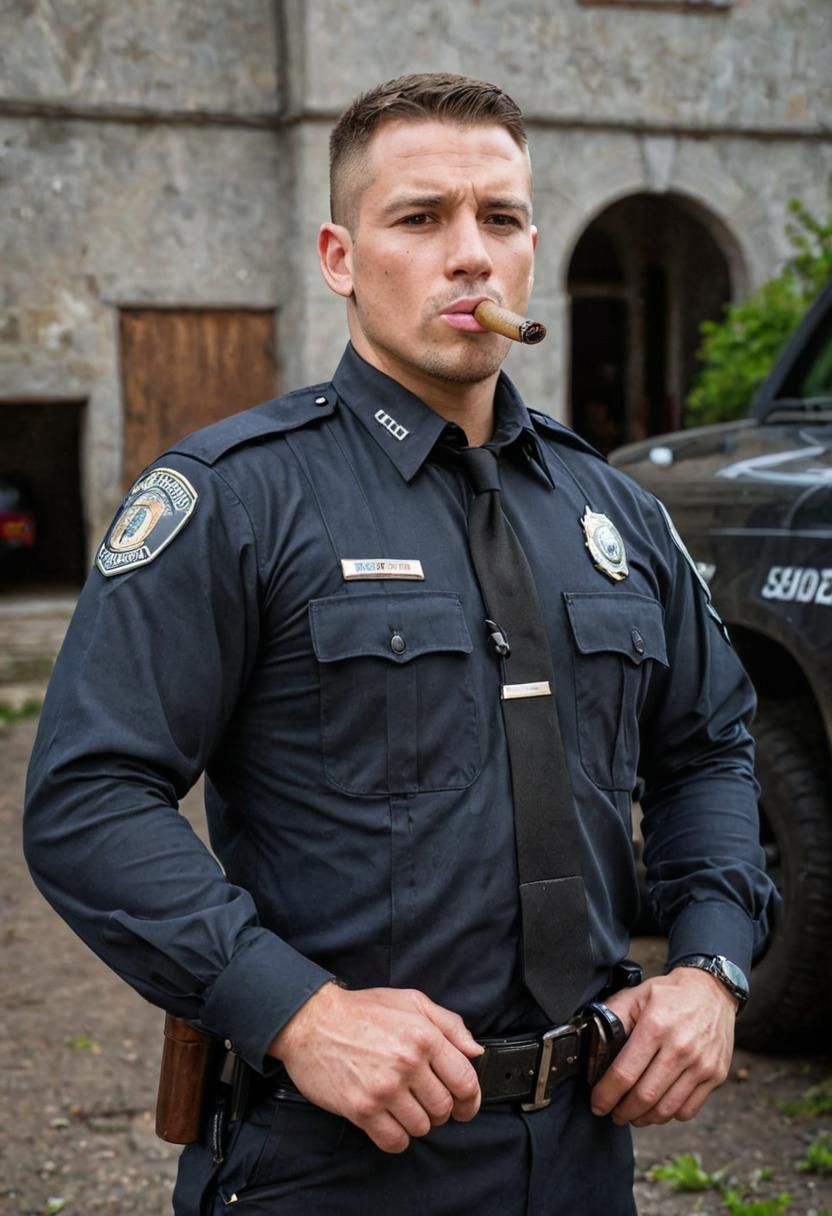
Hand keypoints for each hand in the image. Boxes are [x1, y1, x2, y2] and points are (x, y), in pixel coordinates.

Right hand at [268, 983, 483, 1152]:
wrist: (312, 1021)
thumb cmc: (362, 1011)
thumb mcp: (411, 1001)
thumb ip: (450, 1024)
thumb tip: (475, 1052)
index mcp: (424, 1036)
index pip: (465, 1081)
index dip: (470, 1099)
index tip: (465, 1104)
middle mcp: (407, 1063)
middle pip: (444, 1108)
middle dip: (440, 1109)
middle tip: (426, 1101)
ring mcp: (384, 1088)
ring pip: (421, 1127)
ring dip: (417, 1122)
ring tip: (404, 1106)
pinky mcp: (361, 1109)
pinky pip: (394, 1141)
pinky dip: (397, 1138)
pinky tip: (390, 1122)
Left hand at [590, 968, 736, 1126]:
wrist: (712, 990)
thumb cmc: (669, 994)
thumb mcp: (636, 995)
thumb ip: (613, 1016)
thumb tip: (592, 1042)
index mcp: (655, 1027)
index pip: (624, 1073)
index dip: (606, 1094)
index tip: (597, 1103)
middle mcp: (680, 1048)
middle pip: (645, 1096)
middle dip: (623, 1111)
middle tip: (613, 1114)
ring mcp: (701, 1064)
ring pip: (666, 1108)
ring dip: (644, 1118)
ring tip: (633, 1115)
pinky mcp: (716, 1075)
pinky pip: (688, 1109)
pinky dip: (669, 1115)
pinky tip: (658, 1108)